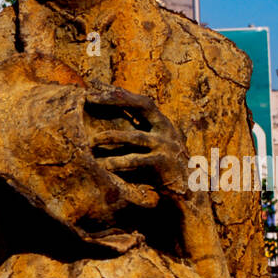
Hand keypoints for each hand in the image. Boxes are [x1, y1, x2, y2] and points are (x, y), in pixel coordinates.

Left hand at [84, 84, 188, 204]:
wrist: (187, 192)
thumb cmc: (162, 167)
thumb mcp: (153, 143)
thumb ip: (137, 130)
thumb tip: (109, 116)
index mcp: (161, 122)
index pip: (139, 100)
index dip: (118, 92)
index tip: (95, 85)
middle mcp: (166, 129)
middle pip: (143, 105)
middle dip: (117, 100)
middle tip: (91, 99)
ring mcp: (166, 145)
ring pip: (135, 136)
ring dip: (111, 137)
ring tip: (91, 141)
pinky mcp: (163, 163)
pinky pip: (136, 161)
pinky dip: (118, 163)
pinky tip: (103, 166)